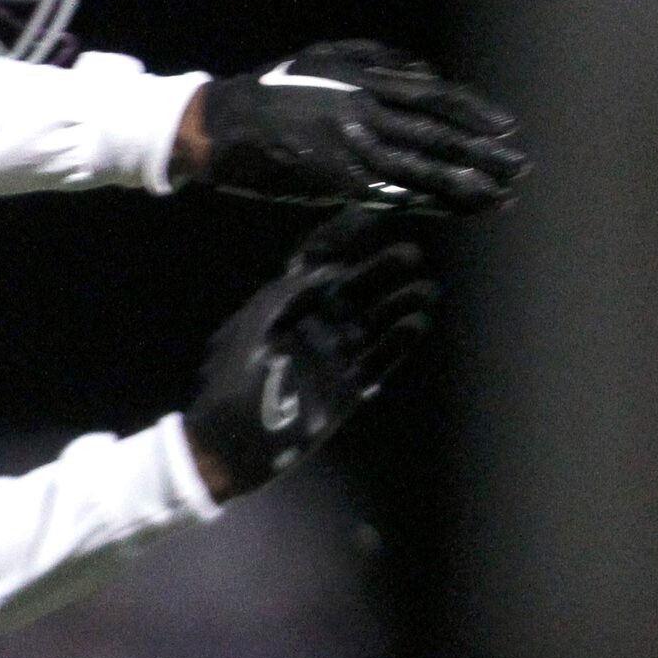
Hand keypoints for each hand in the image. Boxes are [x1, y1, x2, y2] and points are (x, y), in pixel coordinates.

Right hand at [176, 39, 526, 212]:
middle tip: (521, 169)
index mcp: (365, 78)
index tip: (509, 129)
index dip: (476, 114)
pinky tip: (459, 210)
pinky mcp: (337, 182)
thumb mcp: (329, 57)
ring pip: (422, 169)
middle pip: (437, 135)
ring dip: (465, 185)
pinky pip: (394, 195)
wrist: (223, 125)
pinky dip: (429, 203)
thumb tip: (428, 75)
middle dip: (483, 154)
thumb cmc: (277, 88)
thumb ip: (381, 61)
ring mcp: (352, 148)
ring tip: (504, 197)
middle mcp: (365, 111)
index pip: (436, 97)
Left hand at [184, 210, 437, 498]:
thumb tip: (331, 268)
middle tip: (411, 255)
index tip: (371, 216)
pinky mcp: (347, 389)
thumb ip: (292, 291)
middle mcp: (314, 325)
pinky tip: (417, 324)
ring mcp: (333, 357)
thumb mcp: (259, 321)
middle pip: (356, 290)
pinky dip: (398, 343)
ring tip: (427, 291)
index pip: (322, 262)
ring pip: (374, 324)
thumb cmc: (235, 377)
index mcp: (288, 304)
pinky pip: (378, 361)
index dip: (344, 238)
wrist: (230, 441)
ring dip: (400, 305)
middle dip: (383, 271)